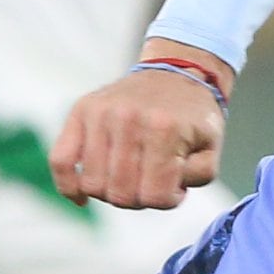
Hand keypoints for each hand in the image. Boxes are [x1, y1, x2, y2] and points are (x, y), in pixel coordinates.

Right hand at [51, 46, 228, 209]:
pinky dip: (68, 186)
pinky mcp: (80, 111)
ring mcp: (100, 113)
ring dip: (112, 192)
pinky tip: (82, 196)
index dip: (167, 200)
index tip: (174, 186)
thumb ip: (198, 175)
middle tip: (151, 182)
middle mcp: (127, 119)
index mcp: (163, 128)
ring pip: (93, 184)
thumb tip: (167, 188)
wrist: (176, 72)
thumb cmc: (193, 117)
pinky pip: (60, 161)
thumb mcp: (212, 147)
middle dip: (139, 199)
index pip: (154, 196)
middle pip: (121, 195)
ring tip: (129, 176)